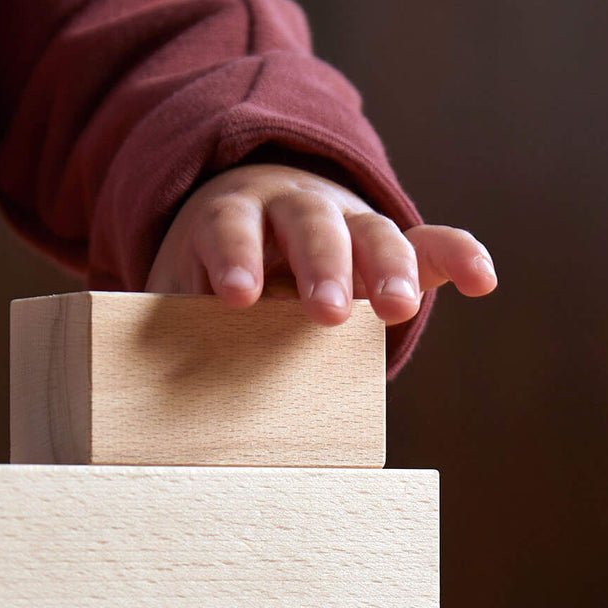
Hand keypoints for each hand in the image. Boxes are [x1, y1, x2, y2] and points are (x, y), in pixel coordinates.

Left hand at [147, 162, 496, 325]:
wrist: (251, 219)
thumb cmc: (207, 277)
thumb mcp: (178, 292)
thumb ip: (164, 328)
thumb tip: (124, 397)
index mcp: (231, 218)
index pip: (230, 229)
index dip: (235, 257)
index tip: (236, 297)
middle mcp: (291, 210)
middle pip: (308, 223)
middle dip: (320, 264)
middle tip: (324, 312)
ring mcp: (345, 222)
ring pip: (369, 231)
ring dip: (384, 266)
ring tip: (394, 310)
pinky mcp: (388, 245)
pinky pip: (426, 245)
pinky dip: (455, 256)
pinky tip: (483, 280)